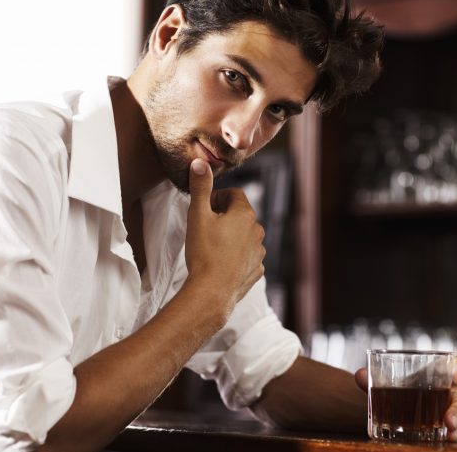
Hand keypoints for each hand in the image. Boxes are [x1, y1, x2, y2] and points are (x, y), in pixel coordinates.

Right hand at [184, 158, 265, 313]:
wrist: (211, 292)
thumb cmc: (203, 252)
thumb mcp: (197, 215)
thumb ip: (200, 187)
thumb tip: (200, 163)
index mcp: (245, 214)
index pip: (234, 194)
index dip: (216, 198)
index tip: (204, 209)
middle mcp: (257, 231)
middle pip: (240, 215)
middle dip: (224, 217)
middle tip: (204, 228)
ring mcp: (259, 253)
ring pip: (245, 237)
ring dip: (231, 237)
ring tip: (212, 247)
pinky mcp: (256, 271)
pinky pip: (247, 257)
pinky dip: (236, 256)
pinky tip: (221, 263)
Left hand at [354, 355, 456, 441]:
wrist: (393, 406)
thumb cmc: (395, 388)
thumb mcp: (384, 382)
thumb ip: (372, 378)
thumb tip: (361, 375)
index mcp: (437, 371)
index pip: (455, 364)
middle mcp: (449, 389)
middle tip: (449, 420)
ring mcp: (452, 409)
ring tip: (450, 435)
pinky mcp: (450, 426)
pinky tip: (448, 440)